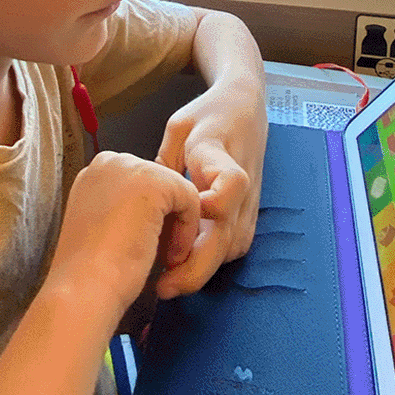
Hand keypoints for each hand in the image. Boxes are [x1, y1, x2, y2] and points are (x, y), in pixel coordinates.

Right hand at [45, 151, 200, 322]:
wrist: (84, 289)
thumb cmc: (91, 273)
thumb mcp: (103, 228)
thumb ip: (125, 210)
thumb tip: (156, 213)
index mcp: (93, 174)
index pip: (140, 187)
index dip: (148, 220)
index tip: (138, 248)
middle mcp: (109, 162)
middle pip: (160, 186)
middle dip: (165, 221)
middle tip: (155, 255)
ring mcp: (130, 167)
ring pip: (177, 192)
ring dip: (176, 228)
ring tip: (162, 259)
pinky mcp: (154, 181)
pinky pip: (190, 199)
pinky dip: (187, 232)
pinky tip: (168, 256)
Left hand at [153, 83, 267, 297]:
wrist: (246, 108)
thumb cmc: (208, 116)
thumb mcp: (179, 127)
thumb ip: (164, 163)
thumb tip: (145, 202)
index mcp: (220, 155)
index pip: (231, 183)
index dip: (216, 204)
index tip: (192, 219)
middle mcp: (242, 184)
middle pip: (229, 233)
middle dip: (196, 265)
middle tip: (163, 286)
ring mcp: (250, 202)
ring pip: (232, 247)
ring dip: (202, 269)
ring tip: (167, 284)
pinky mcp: (250, 213)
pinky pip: (234, 246)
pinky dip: (211, 261)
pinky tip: (184, 267)